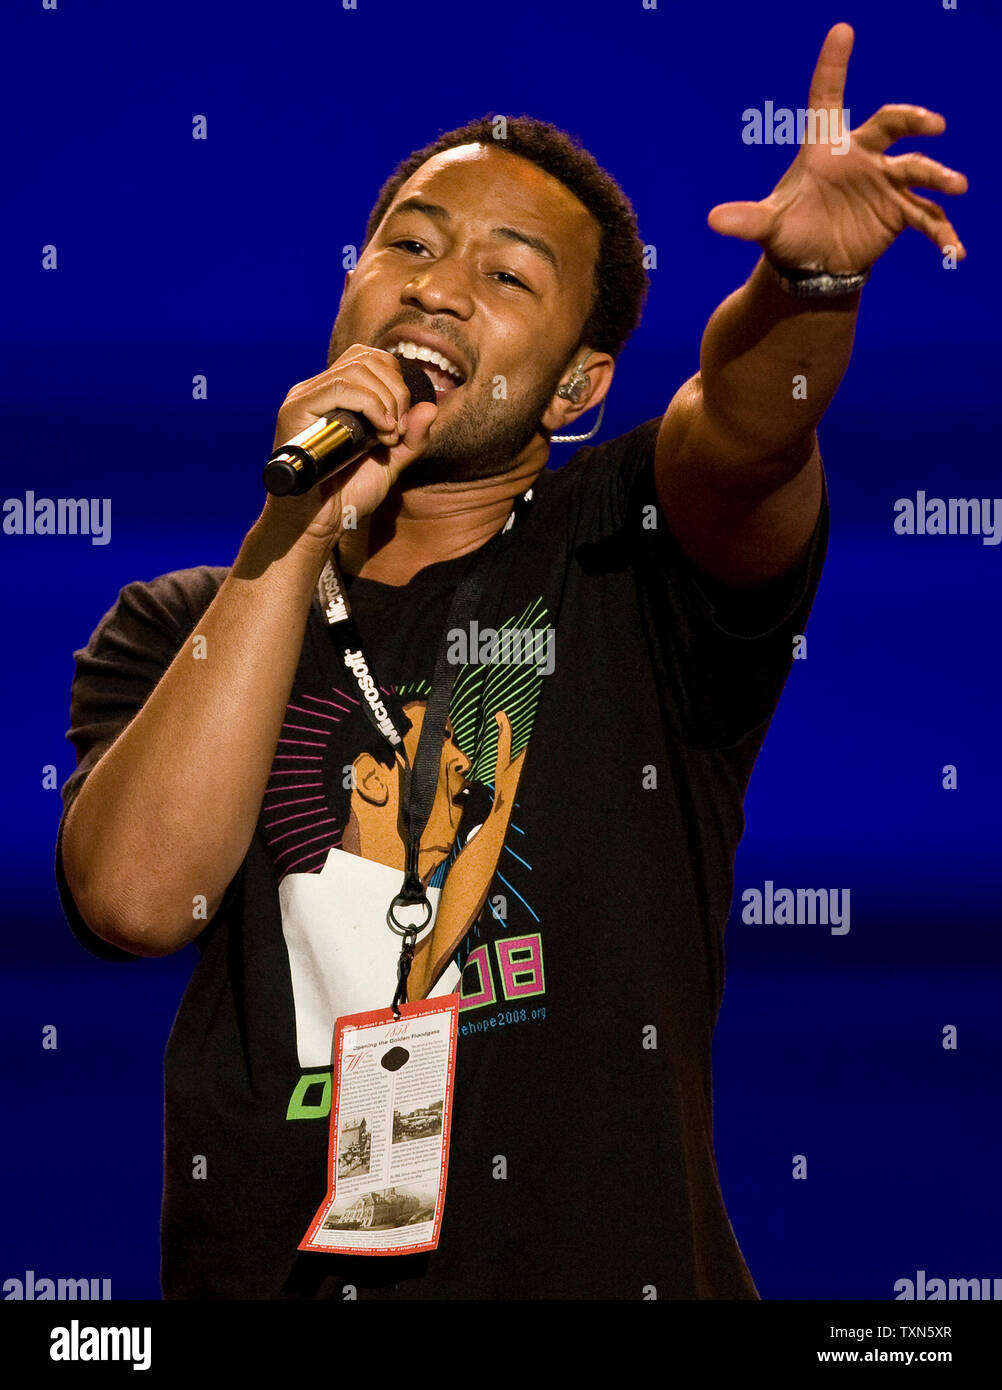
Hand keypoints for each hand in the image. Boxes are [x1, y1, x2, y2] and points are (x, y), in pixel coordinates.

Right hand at [258, 345, 437, 550]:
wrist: (319, 522)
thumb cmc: (348, 494)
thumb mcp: (391, 464)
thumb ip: (412, 438)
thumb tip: (431, 406)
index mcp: (337, 395)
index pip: (372, 360)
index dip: (397, 382)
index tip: (402, 425)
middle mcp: (318, 389)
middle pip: (367, 358)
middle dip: (397, 390)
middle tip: (399, 430)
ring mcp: (305, 397)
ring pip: (356, 369)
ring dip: (386, 400)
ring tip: (388, 435)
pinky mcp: (296, 410)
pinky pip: (340, 388)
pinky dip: (370, 405)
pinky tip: (380, 431)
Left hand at [707, 22, 967, 272]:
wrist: (812, 263)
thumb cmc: (791, 232)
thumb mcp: (768, 225)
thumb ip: (746, 220)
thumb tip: (713, 220)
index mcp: (828, 148)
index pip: (828, 98)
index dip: (833, 65)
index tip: (841, 30)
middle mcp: (862, 157)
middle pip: (890, 125)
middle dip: (912, 120)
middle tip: (931, 125)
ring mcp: (885, 182)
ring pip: (916, 169)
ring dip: (938, 176)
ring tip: (954, 186)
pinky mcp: (899, 212)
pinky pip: (926, 219)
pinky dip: (942, 234)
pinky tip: (953, 253)